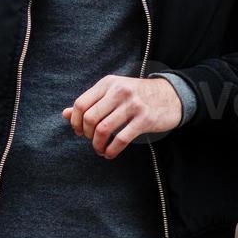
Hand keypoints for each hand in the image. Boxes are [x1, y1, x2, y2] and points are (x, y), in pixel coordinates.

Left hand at [62, 75, 181, 158]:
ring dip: (98, 145)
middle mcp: (119, 91)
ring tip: (100, 150)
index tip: (79, 131)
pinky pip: (121, 139)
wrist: (172, 95)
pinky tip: (110, 154)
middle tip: (90, 141)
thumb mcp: (113, 92)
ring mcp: (132, 105)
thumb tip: (64, 114)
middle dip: (86, 134)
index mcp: (107, 83)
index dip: (75, 121)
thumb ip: (90, 102)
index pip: (81, 104)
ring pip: (104, 129)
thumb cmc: (137, 95)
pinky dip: (111, 150)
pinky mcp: (145, 119)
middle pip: (90, 118)